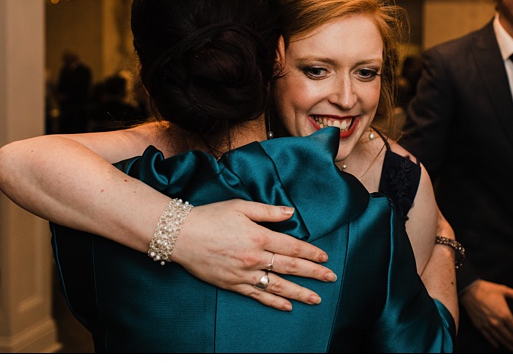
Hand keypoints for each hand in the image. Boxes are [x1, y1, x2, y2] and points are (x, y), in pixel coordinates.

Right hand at [174, 200, 334, 310]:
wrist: (180, 236)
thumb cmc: (211, 217)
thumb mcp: (241, 206)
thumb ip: (268, 211)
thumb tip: (291, 212)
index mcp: (259, 237)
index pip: (293, 247)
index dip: (311, 253)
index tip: (325, 257)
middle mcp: (254, 258)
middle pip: (291, 267)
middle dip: (314, 273)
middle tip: (331, 277)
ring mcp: (243, 274)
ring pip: (277, 286)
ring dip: (299, 293)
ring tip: (316, 298)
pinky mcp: (232, 284)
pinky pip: (257, 295)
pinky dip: (273, 302)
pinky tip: (287, 307)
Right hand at [461, 279, 512, 349]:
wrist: (470, 290)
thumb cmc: (488, 289)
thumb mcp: (505, 290)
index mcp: (504, 314)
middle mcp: (497, 322)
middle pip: (508, 336)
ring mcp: (487, 325)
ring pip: (499, 338)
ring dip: (507, 344)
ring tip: (512, 348)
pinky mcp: (479, 326)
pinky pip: (488, 337)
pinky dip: (493, 342)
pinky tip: (497, 345)